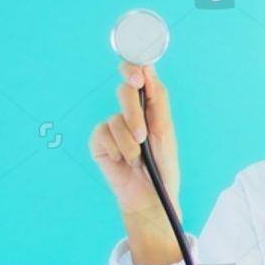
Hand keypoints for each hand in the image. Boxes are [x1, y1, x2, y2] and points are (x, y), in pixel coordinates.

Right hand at [90, 61, 181, 263]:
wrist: (150, 196)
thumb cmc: (162, 166)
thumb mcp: (165, 131)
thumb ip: (156, 99)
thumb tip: (148, 69)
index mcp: (148, 105)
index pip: (139, 75)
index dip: (134, 69)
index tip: (138, 77)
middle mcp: (129, 112)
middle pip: (124, 92)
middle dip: (133, 114)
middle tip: (142, 135)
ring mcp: (112, 127)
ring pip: (115, 119)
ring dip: (128, 142)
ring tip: (137, 158)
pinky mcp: (99, 141)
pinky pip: (103, 134)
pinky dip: (116, 150)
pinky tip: (121, 161)